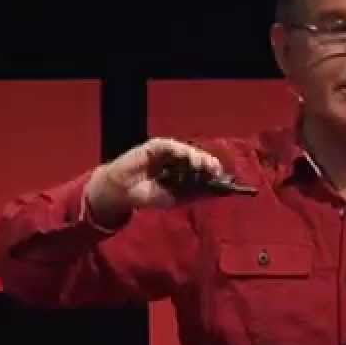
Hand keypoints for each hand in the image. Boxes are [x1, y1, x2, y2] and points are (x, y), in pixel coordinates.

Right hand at [85, 138, 222, 226]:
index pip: (202, 170)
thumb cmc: (147, 196)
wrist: (123, 193)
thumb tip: (216, 192)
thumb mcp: (174, 198)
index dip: (212, 172)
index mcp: (183, 173)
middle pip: (197, 158)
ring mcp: (166, 153)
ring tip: (204, 166)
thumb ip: (193, 193)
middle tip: (216, 170)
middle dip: (208, 163)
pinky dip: (181, 151)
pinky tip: (188, 159)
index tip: (222, 178)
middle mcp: (177, 161)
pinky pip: (171, 146)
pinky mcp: (155, 147)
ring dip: (197, 157)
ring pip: (187, 151)